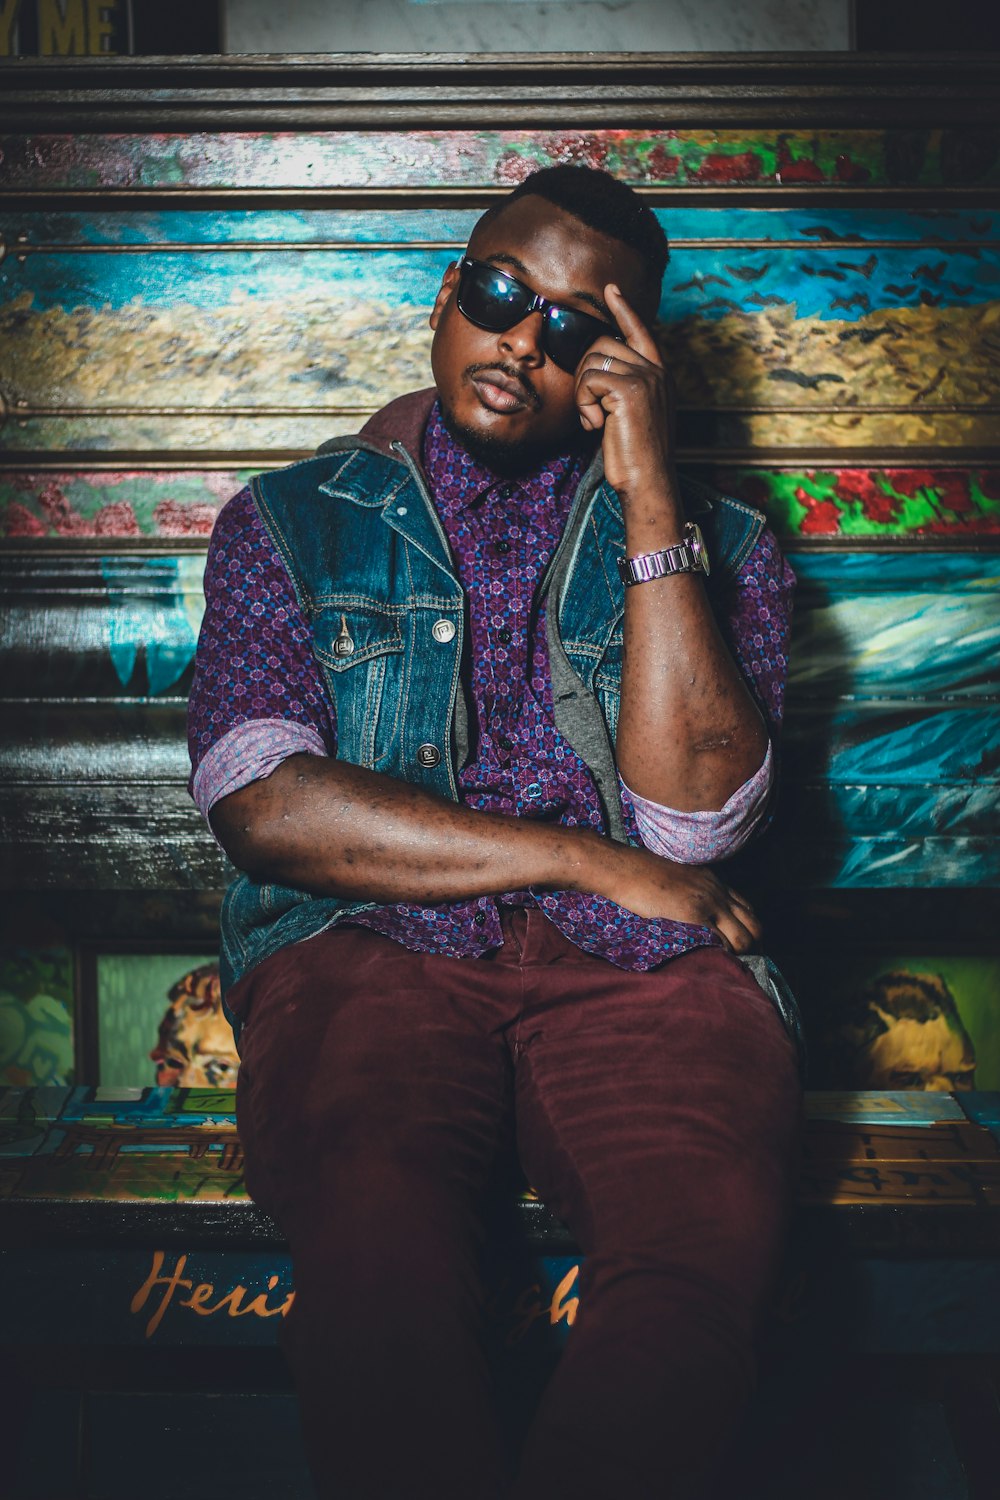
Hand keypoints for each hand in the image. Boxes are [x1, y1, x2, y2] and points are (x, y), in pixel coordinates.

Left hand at [574, 285, 675, 502]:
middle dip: (583, 374)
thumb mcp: (633, 415)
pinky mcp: (629, 390)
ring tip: (594, 420)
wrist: (648, 481)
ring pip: (591, 361)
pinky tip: (595, 426)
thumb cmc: (636, 456)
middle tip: (590, 409)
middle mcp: (656, 371)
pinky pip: (588, 381)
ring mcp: (645, 377)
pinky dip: (583, 404)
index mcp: (660, 374)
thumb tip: (597, 370)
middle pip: (602, 344)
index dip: (624, 308)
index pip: (640, 330)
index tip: (611, 289)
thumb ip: (624, 388)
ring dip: (581, 393)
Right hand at [590, 840, 761, 952]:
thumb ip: (695, 894)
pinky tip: (706, 958)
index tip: (737, 945)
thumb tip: (699, 917)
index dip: (747, 931)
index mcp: (715, 882)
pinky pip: (721, 942)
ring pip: (743, 939)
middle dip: (749, 946)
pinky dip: (718, 954)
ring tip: (718, 961)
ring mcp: (708, 904)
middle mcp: (718, 892)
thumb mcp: (679, 879)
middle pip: (755, 927)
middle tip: (732, 958)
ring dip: (735, 954)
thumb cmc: (643, 875)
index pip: (749, 910)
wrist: (625, 868)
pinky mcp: (693, 915)